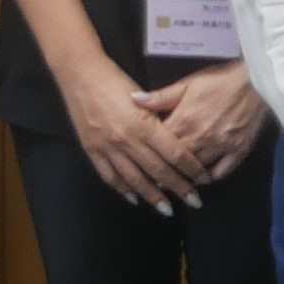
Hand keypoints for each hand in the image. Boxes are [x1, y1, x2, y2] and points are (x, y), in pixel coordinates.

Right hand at [67, 66, 208, 211]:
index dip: (191, 169)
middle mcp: (127, 140)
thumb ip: (159, 118)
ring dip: (153, 196)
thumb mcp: (143, 96)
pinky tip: (133, 198)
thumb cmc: (115, 80)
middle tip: (195, 202)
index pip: (175, 153)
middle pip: (159, 170)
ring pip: (135, 179)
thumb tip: (177, 140)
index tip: (203, 180)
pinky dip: (122, 189)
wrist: (79, 73)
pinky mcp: (91, 149)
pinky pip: (109, 176)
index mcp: (143, 124)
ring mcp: (108, 147)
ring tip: (167, 209)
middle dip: (179, 188)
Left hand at [133, 63, 269, 184]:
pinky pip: (223, 171)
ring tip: (174, 185)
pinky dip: (211, 177)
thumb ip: (160, 97)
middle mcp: (200, 138)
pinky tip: (204, 180)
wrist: (256, 81)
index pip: (159, 145)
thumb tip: (133, 99)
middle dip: (164, 173)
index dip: (149, 155)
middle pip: (176, 163)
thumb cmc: (218, 80)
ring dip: (185, 178)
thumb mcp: (186, 84)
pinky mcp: (239, 151)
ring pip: (197, 170)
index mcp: (183, 121)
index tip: (140, 164)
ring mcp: (220, 147)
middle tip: (154, 183)